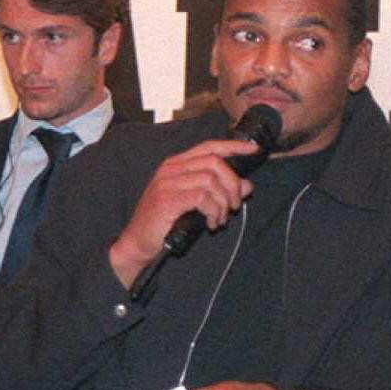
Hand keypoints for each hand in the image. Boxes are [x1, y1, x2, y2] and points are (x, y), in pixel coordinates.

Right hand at [109, 139, 259, 287]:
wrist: (137, 242)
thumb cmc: (164, 222)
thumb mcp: (195, 203)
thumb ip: (219, 191)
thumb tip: (246, 185)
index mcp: (176, 165)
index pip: (209, 146)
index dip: (233, 147)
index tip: (252, 150)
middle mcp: (171, 169)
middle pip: (215, 162)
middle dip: (232, 184)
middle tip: (233, 205)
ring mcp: (168, 183)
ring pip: (211, 180)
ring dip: (223, 202)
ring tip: (220, 218)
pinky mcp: (168, 200)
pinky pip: (202, 198)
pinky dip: (213, 211)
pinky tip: (211, 223)